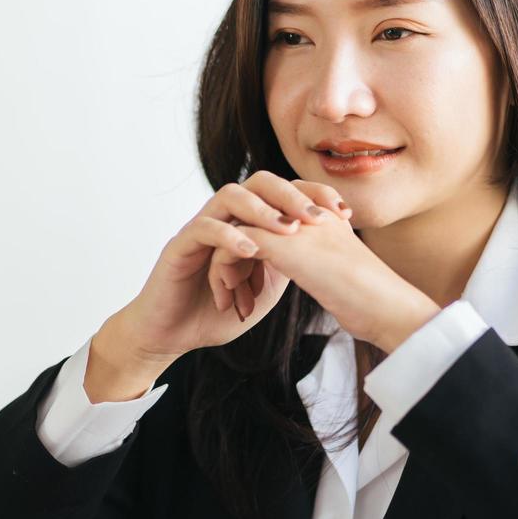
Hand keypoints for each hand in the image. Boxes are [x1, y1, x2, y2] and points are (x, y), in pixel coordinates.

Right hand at [85, 173, 347, 401]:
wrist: (173, 336)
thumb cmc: (215, 312)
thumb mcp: (265, 288)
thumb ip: (288, 264)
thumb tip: (326, 252)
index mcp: (247, 223)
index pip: (283, 192)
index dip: (314, 195)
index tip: (344, 214)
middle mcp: (224, 218)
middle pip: (258, 182)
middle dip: (290, 194)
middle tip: (316, 215)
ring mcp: (200, 229)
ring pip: (230, 196)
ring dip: (261, 210)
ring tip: (286, 229)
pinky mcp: (179, 247)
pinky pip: (204, 229)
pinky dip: (230, 236)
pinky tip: (252, 251)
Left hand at [230, 173, 440, 352]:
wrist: (383, 305)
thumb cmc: (368, 297)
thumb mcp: (340, 266)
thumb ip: (321, 256)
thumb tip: (312, 269)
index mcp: (320, 214)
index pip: (271, 214)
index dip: (255, 242)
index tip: (250, 278)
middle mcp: (305, 211)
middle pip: (250, 217)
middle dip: (233, 251)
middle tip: (232, 286)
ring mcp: (293, 225)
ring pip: (237, 229)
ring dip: (226, 264)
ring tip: (230, 296)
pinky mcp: (281, 245)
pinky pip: (233, 245)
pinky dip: (225, 271)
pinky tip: (233, 301)